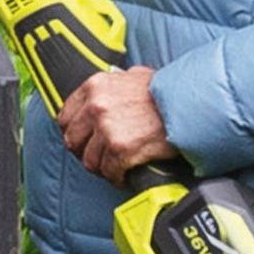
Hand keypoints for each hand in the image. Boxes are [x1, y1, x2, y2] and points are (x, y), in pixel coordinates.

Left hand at [58, 67, 177, 181]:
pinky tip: (126, 175)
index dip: (74, 133)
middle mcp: (96, 106)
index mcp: (94, 86)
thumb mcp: (135, 76)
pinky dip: (118, 178)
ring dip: (103, 168)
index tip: (83, 141)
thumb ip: (115, 83)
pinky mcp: (120, 149)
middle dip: (85, 153)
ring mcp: (106, 128)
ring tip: (115, 167)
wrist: (188, 105)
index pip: (64, 117)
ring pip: (90, 161)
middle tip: (99, 158)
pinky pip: (109, 172)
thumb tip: (107, 90)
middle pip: (73, 141)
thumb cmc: (166, 92)